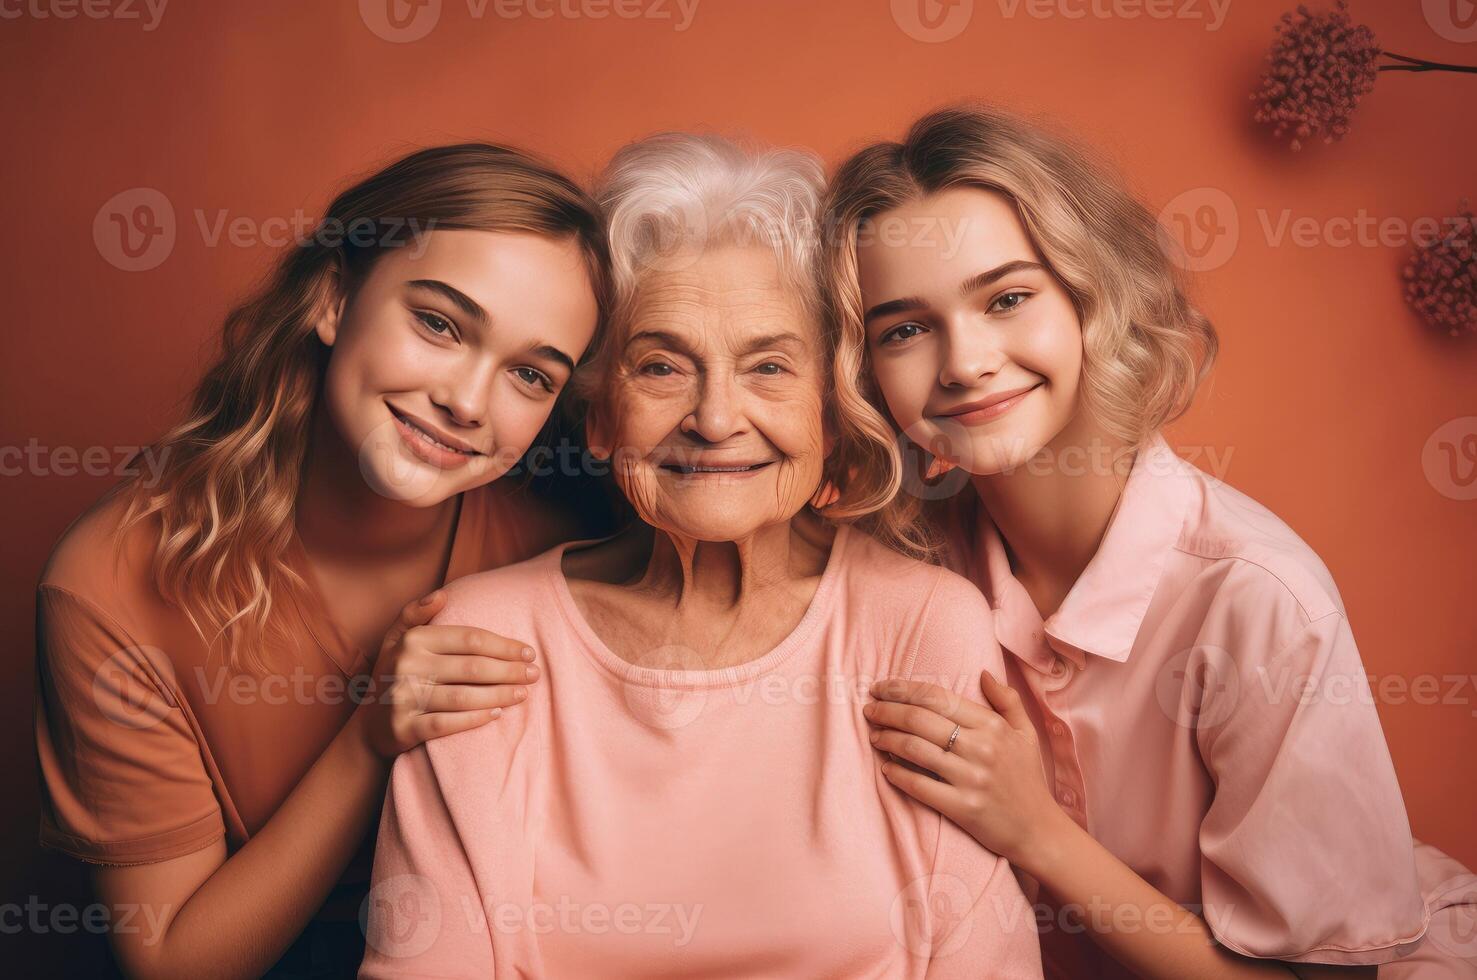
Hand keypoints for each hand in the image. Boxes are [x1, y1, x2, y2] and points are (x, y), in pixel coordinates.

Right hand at [352, 590, 540, 760]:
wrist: (367, 725)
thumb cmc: (393, 674)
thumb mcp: (396, 638)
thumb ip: (415, 613)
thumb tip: (443, 594)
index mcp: (412, 640)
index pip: (469, 639)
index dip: (503, 645)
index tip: (528, 652)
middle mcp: (406, 667)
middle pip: (472, 667)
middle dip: (509, 670)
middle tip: (535, 674)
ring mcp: (404, 699)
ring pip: (464, 696)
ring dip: (500, 695)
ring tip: (523, 693)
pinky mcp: (404, 728)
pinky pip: (447, 724)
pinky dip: (475, 719)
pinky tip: (497, 714)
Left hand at [864, 669, 1065, 862]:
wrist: (1039, 830)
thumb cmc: (1028, 779)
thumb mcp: (1026, 733)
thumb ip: (1007, 700)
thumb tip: (983, 673)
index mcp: (993, 726)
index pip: (938, 698)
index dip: (904, 690)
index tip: (882, 688)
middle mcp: (981, 748)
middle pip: (920, 720)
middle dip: (887, 711)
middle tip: (869, 710)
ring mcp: (971, 779)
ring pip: (915, 750)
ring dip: (887, 739)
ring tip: (874, 735)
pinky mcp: (963, 808)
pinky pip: (919, 786)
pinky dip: (897, 774)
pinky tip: (886, 767)